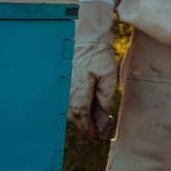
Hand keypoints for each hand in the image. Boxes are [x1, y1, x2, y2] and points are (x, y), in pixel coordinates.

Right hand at [68, 1, 117, 137]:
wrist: (85, 34)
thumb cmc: (98, 54)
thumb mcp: (108, 76)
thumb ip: (104, 98)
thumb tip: (102, 116)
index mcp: (77, 92)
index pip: (81, 118)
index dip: (89, 129)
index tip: (96, 136)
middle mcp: (65, 92)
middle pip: (74, 116)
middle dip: (86, 124)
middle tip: (98, 129)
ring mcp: (61, 87)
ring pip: (69, 109)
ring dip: (81, 115)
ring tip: (95, 117)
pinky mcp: (62, 82)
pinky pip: (67, 100)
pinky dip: (76, 105)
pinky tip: (87, 104)